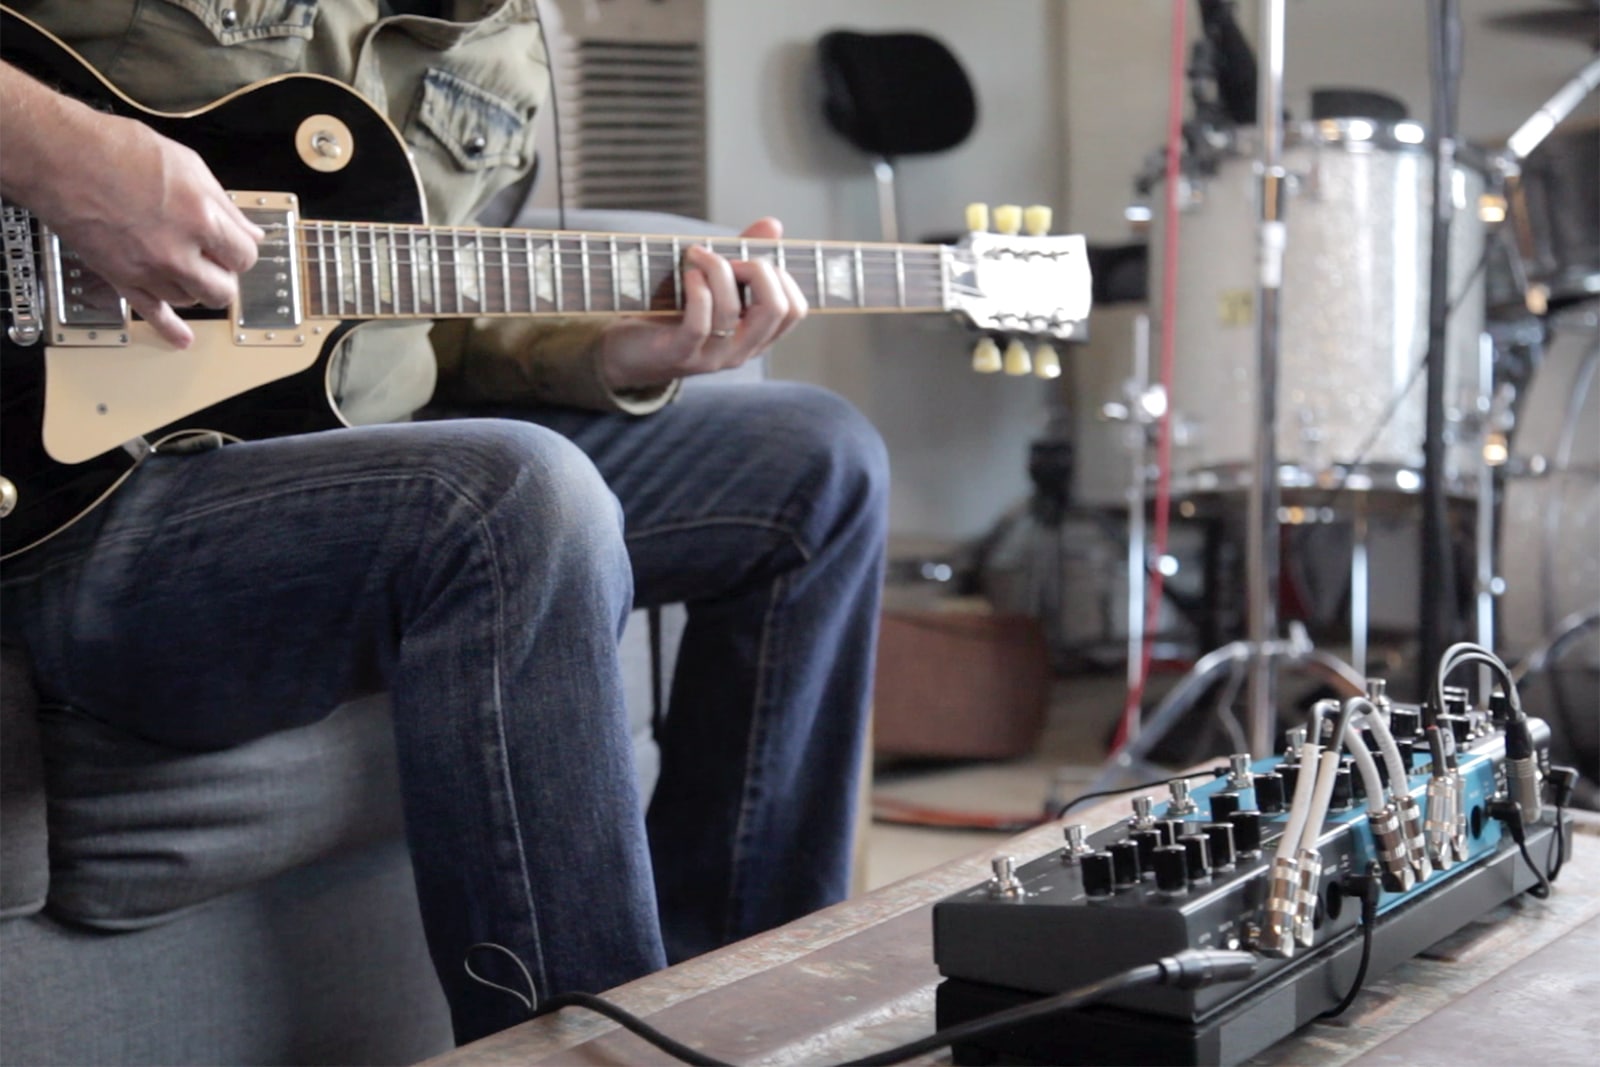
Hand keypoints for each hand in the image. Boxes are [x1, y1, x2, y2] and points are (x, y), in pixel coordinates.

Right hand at [0, 64, 262, 347]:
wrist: (61, 158)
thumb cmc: (116, 151)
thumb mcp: (187, 165)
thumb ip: (224, 204)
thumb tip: (250, 231)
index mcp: (201, 219)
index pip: (245, 257)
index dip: (241, 250)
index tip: (234, 245)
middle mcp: (177, 252)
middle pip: (223, 288)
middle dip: (223, 274)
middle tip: (214, 259)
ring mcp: (149, 270)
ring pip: (192, 301)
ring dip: (196, 289)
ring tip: (189, 269)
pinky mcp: (122, 279)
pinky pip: (152, 314)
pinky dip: (170, 329)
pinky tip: (182, 339)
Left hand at [598, 217, 807, 390]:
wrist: (625, 351)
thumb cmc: (671, 312)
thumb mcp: (713, 282)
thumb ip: (744, 256)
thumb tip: (774, 224)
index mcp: (755, 336)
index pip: (795, 310)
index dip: (781, 276)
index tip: (750, 260)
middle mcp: (741, 350)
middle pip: (777, 309)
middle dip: (759, 270)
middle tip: (729, 258)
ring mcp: (712, 356)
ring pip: (732, 310)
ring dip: (716, 269)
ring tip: (696, 255)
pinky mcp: (680, 355)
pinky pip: (699, 323)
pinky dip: (696, 290)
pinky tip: (688, 275)